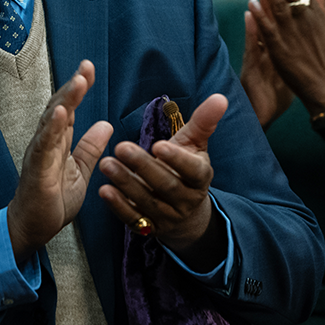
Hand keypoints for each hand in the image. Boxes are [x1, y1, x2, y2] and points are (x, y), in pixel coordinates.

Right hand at [7, 60, 112, 260]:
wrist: (33, 227)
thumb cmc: (51, 200)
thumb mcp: (80, 171)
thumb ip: (90, 147)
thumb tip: (106, 124)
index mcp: (57, 142)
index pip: (68, 108)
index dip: (77, 89)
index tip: (88, 69)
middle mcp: (46, 142)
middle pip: (58, 107)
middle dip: (71, 87)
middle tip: (85, 68)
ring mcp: (39, 153)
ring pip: (51, 121)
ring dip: (64, 100)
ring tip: (77, 82)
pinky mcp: (36, 169)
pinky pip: (44, 145)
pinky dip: (52, 127)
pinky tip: (60, 113)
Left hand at [99, 94, 227, 269]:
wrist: (187, 213)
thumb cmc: (186, 168)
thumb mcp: (194, 145)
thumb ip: (203, 122)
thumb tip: (220, 97)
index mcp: (200, 178)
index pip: (192, 170)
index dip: (176, 158)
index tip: (158, 144)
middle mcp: (186, 200)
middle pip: (166, 185)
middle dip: (143, 166)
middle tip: (121, 147)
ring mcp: (168, 216)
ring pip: (147, 201)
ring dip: (125, 183)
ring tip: (105, 164)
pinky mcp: (150, 228)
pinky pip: (134, 219)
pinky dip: (118, 206)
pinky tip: (103, 190)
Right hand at [240, 9, 293, 127]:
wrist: (261, 118)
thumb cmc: (272, 93)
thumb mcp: (282, 67)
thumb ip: (287, 47)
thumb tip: (295, 33)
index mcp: (273, 46)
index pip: (277, 17)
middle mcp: (263, 47)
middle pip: (267, 17)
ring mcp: (256, 56)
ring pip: (258, 27)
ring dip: (259, 3)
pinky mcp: (251, 68)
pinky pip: (252, 48)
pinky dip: (252, 32)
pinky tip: (251, 15)